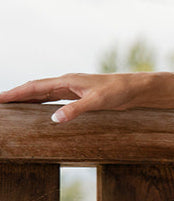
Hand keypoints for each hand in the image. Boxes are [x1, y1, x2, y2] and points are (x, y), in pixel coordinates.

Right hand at [0, 72, 154, 123]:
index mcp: (67, 81)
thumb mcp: (97, 102)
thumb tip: (54, 119)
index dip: (16, 93)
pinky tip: (37, 109)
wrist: (134, 88)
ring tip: (11, 105)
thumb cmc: (118, 91)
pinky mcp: (79, 96)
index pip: (35, 87)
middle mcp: (66, 83)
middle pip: (35, 89)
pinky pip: (53, 98)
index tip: (0, 99)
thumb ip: (75, 110)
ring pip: (43, 93)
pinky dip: (41, 102)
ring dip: (26, 98)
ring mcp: (72, 89)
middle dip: (16, 95)